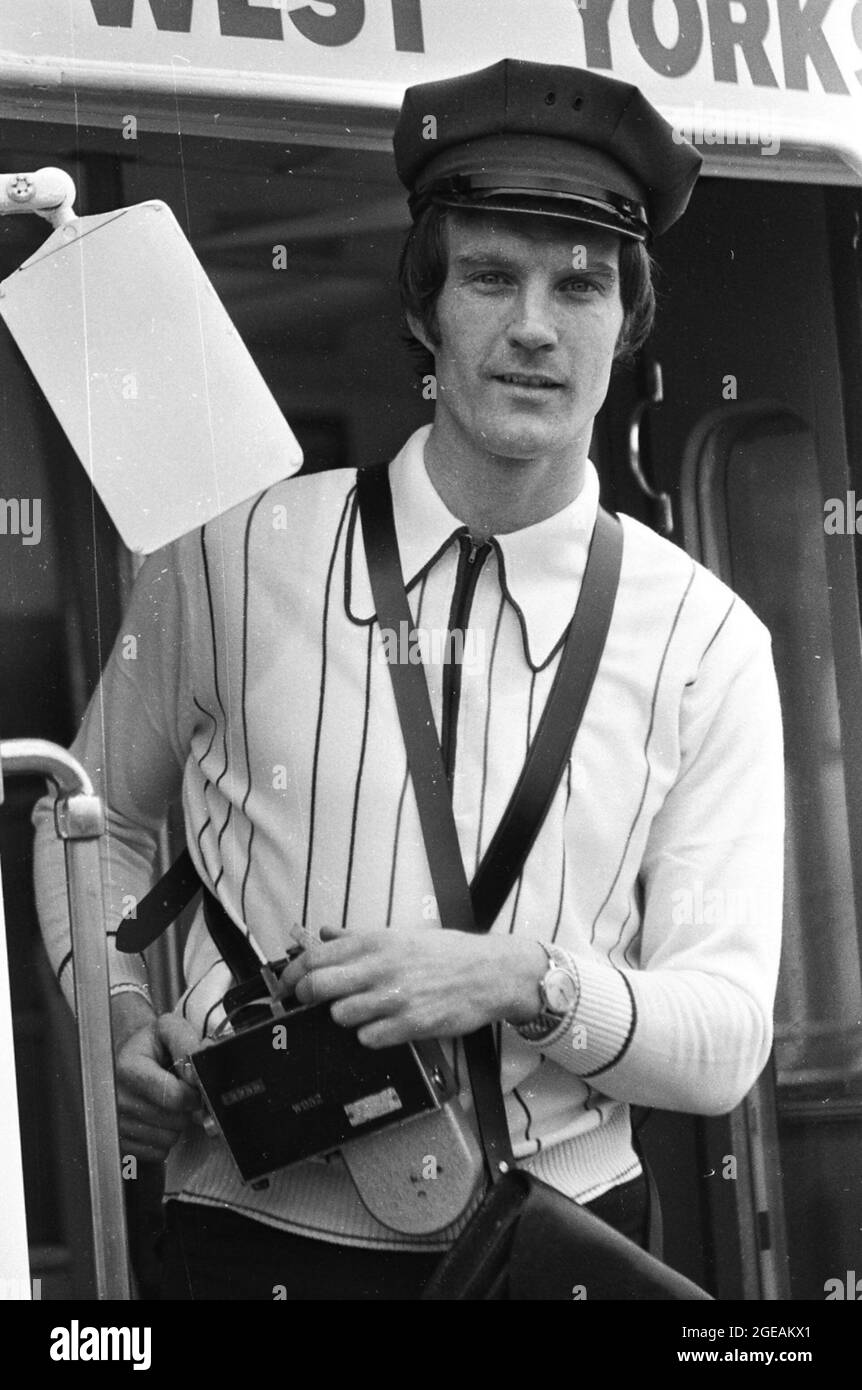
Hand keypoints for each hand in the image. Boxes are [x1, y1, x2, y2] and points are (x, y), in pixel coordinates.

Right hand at [114, 1011, 202, 1162]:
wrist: (129, 1060)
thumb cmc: (152, 1045)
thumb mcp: (169, 1029)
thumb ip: (187, 1042)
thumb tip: (198, 1070)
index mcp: (126, 1068)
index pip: (174, 1097)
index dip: (194, 1093)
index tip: (194, 1083)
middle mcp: (115, 1100)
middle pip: (174, 1120)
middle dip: (186, 1108)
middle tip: (179, 1090)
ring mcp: (114, 1125)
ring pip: (168, 1139)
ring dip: (176, 1124)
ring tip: (166, 1102)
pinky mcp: (119, 1144)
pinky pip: (157, 1153)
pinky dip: (164, 1139)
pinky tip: (157, 1118)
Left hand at [279, 925, 546, 1048]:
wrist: (490, 973)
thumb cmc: (446, 954)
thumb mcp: (400, 936)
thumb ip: (357, 937)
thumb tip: (323, 933)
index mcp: (375, 942)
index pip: (315, 957)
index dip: (292, 974)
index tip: (286, 984)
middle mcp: (380, 968)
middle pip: (318, 987)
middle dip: (304, 998)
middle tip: (306, 1003)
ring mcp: (394, 998)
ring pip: (340, 1016)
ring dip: (342, 1017)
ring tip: (358, 1011)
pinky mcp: (409, 1025)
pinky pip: (368, 1038)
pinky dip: (369, 1035)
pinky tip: (381, 1026)